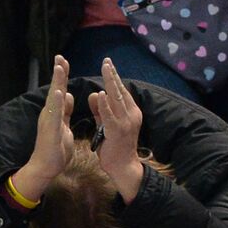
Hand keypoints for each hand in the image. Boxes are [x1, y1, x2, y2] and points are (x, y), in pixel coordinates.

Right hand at [12, 56, 74, 201]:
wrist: (46, 167)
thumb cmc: (55, 149)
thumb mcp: (63, 126)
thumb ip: (64, 111)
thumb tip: (68, 95)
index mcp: (55, 112)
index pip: (60, 90)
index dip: (62, 76)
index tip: (64, 61)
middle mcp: (50, 114)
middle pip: (55, 89)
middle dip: (58, 73)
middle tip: (60, 56)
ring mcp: (49, 121)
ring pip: (54, 99)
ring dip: (57, 83)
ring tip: (59, 67)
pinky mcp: (50, 130)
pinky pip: (54, 115)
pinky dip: (57, 103)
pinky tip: (60, 92)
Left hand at [90, 58, 144, 201]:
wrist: (123, 167)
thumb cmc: (115, 147)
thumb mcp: (107, 124)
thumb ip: (101, 110)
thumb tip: (95, 93)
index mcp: (131, 112)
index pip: (122, 91)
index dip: (114, 77)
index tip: (108, 64)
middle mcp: (131, 114)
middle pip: (121, 90)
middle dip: (113, 74)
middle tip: (106, 60)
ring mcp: (126, 122)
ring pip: (117, 98)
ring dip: (110, 82)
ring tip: (105, 68)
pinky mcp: (117, 131)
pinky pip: (110, 115)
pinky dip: (105, 104)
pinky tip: (101, 93)